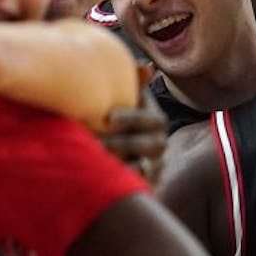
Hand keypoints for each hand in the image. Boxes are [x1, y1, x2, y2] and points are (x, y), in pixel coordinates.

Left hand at [98, 65, 166, 180]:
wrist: (115, 151)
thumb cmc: (116, 117)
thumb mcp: (124, 99)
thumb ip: (132, 83)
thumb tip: (147, 67)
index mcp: (155, 120)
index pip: (153, 119)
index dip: (133, 117)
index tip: (109, 117)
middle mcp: (159, 143)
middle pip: (153, 145)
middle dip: (125, 143)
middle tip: (97, 142)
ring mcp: (154, 166)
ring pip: (147, 168)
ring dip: (123, 165)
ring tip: (98, 162)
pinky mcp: (146, 185)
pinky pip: (141, 188)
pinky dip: (125, 184)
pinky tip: (105, 182)